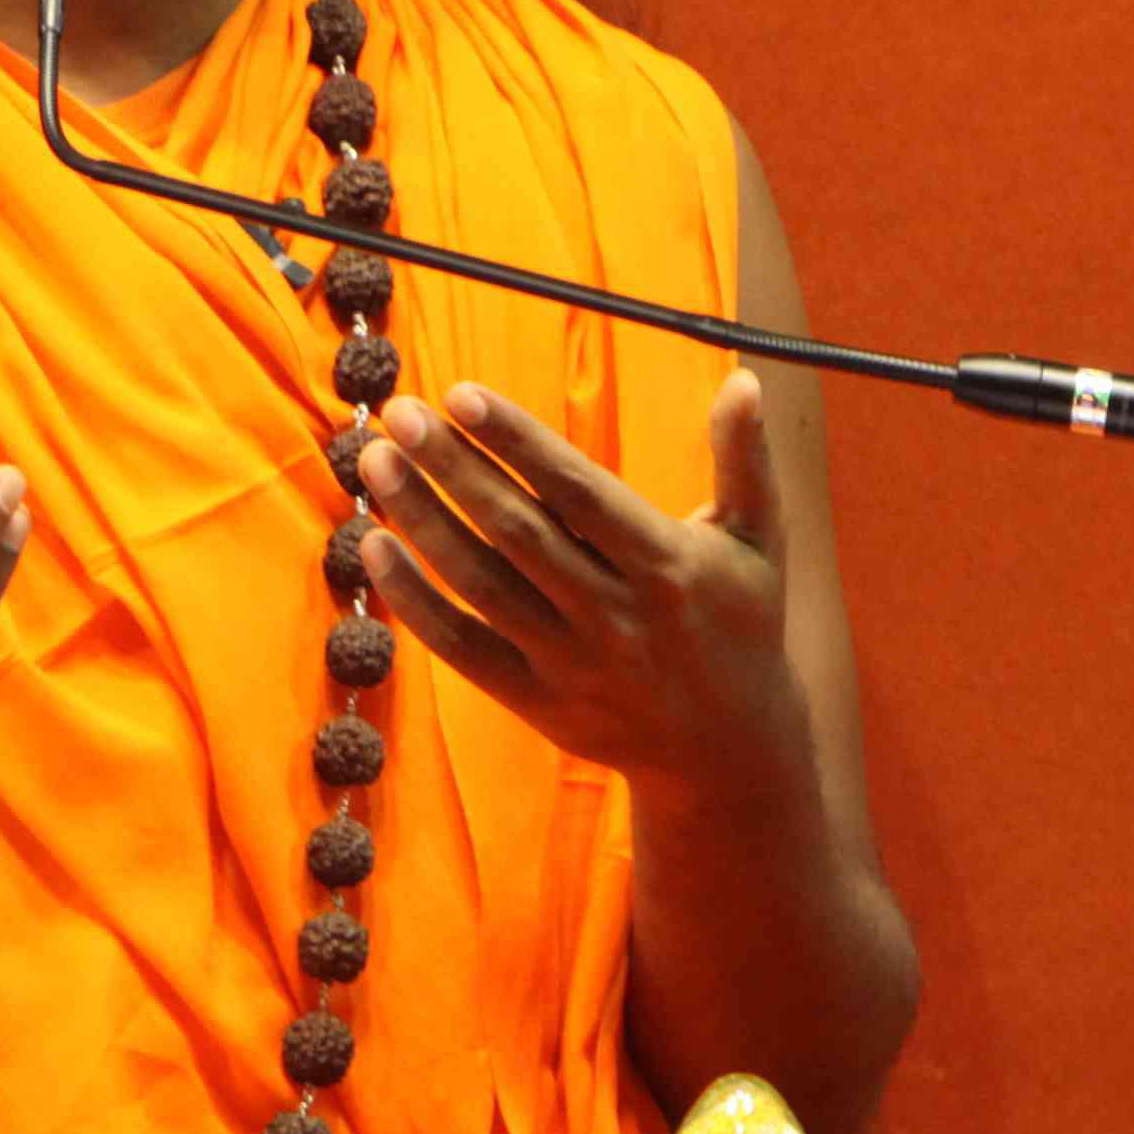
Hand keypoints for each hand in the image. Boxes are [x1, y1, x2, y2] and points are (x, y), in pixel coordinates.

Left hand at [353, 374, 798, 789]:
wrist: (729, 753)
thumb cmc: (742, 624)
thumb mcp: (759, 542)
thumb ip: (745, 461)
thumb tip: (745, 380)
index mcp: (667, 566)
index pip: (578, 492)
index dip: (516, 441)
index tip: (460, 393)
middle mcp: (615, 616)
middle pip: (516, 531)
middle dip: (451, 467)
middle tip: (398, 412)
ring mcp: (571, 664)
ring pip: (479, 584)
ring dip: (420, 520)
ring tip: (376, 461)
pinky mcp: (537, 703)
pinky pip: (461, 647)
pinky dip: (414, 600)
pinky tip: (374, 545)